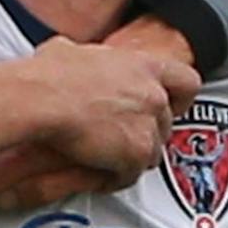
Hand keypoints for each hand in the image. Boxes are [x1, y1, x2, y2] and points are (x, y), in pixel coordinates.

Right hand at [0, 19, 199, 225]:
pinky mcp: (135, 153)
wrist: (40, 99)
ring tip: (105, 159)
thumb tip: (64, 53)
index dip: (179, 98)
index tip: (169, 106)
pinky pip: (130, 174)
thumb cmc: (48, 74)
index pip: (187, 82)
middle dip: (145, 132)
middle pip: (165, 123)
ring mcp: (148, 125)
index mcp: (144, 67)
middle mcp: (153, 95)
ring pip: (150, 151)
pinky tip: (96, 174)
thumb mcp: (69, 50)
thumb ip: (83, 56)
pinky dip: (114, 177)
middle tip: (121, 138)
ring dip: (130, 156)